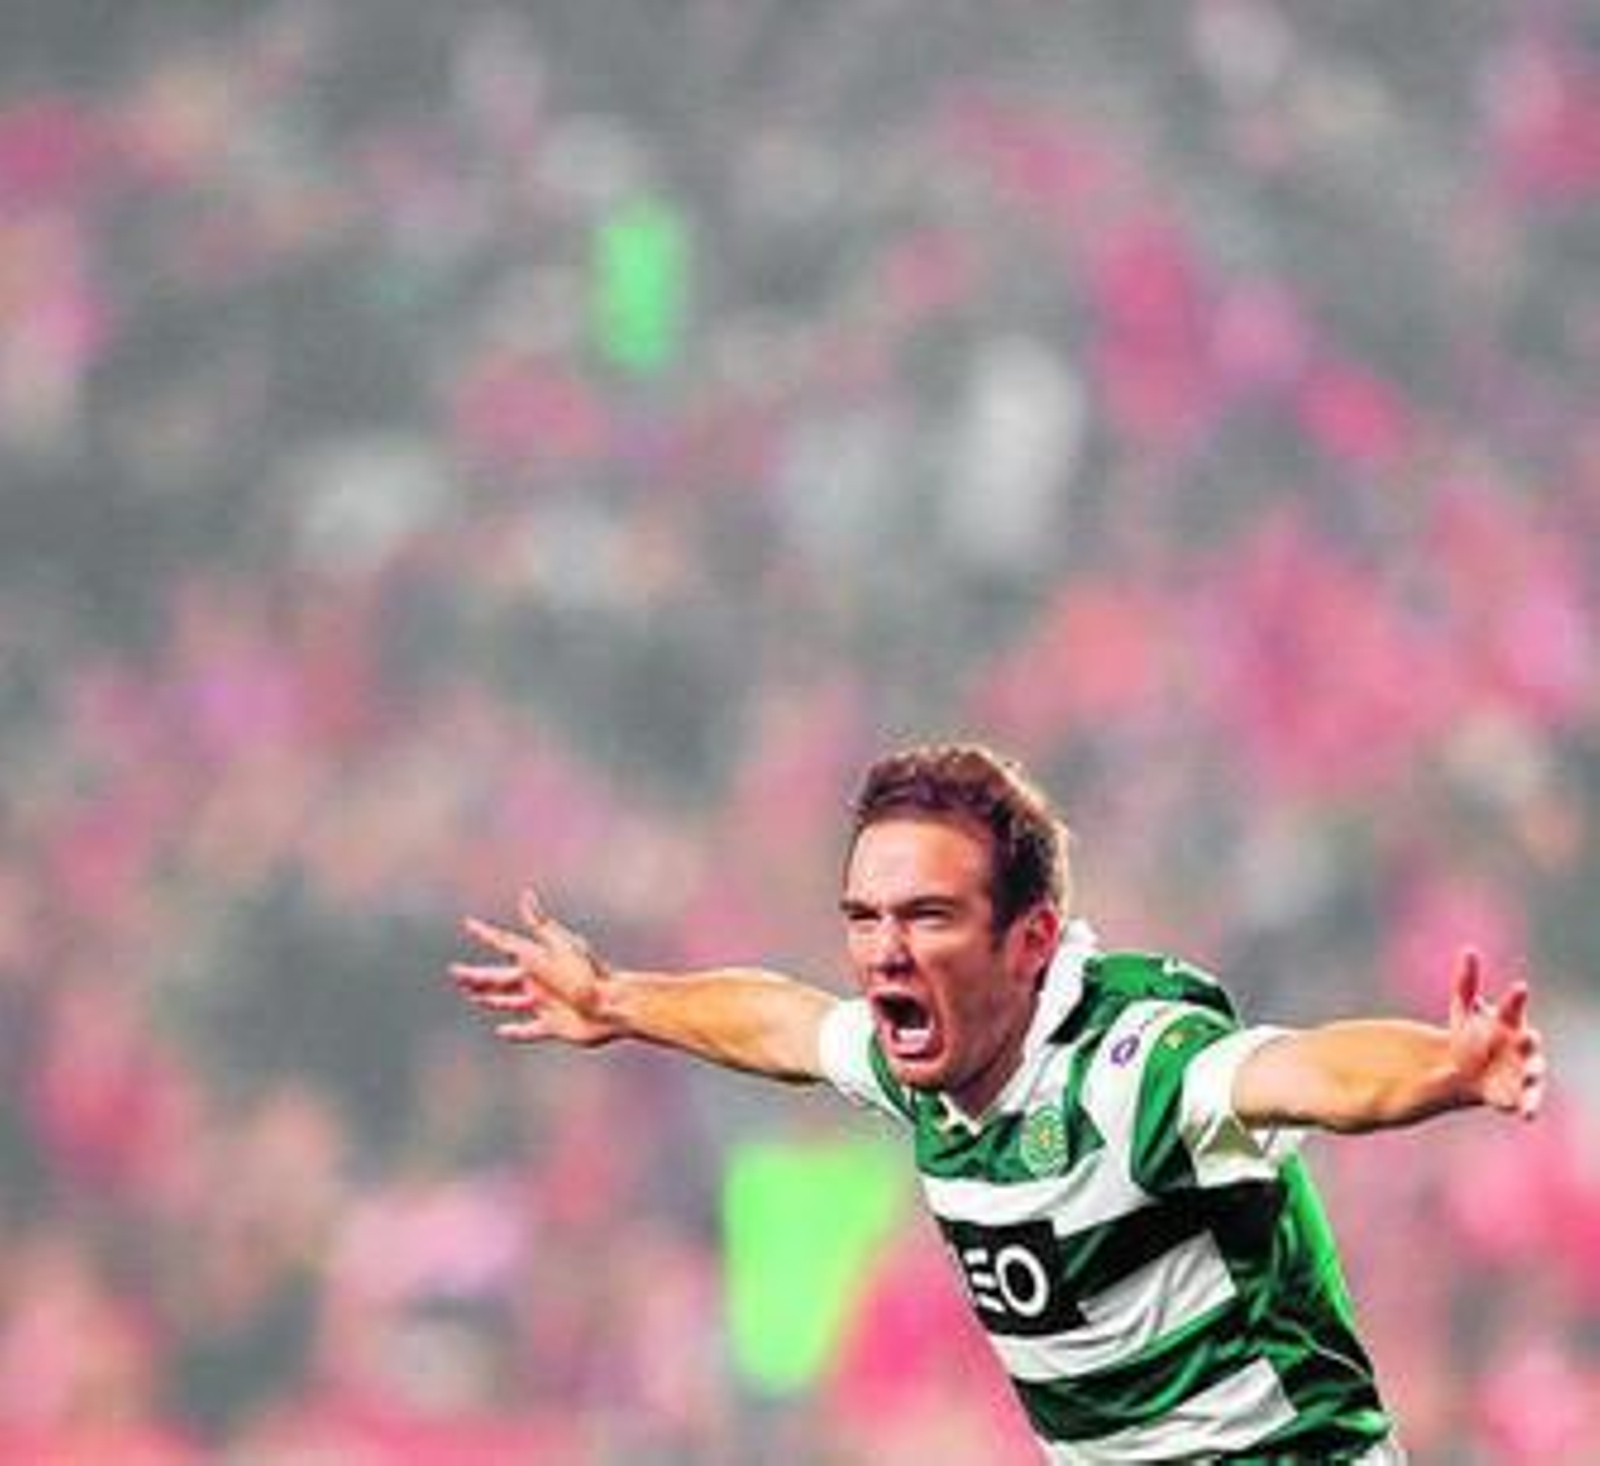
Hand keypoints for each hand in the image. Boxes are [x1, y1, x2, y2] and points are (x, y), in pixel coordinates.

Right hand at [450, 889, 618, 1045]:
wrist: (612, 1004)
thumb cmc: (586, 973)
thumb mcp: (559, 946)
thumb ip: (538, 924)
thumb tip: (525, 894)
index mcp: (536, 958)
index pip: (504, 943)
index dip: (486, 934)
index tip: (468, 922)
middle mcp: (537, 980)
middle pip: (499, 978)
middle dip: (477, 976)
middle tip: (454, 973)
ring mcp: (543, 1003)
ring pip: (510, 1001)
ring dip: (491, 1000)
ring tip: (474, 997)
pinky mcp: (551, 1025)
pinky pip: (528, 1030)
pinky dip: (514, 1032)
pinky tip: (502, 1031)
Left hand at [1447, 949, 1546, 1119]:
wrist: (1465, 1070)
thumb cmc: (1471, 1033)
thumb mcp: (1463, 1009)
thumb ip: (1466, 982)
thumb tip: (1469, 951)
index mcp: (1508, 1021)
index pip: (1513, 1007)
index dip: (1515, 998)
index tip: (1519, 987)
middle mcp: (1521, 1046)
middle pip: (1529, 1042)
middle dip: (1529, 1040)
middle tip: (1527, 1035)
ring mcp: (1521, 1071)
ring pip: (1532, 1075)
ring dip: (1532, 1078)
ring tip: (1529, 1079)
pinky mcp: (1513, 1095)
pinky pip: (1523, 1102)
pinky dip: (1525, 1107)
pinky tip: (1524, 1114)